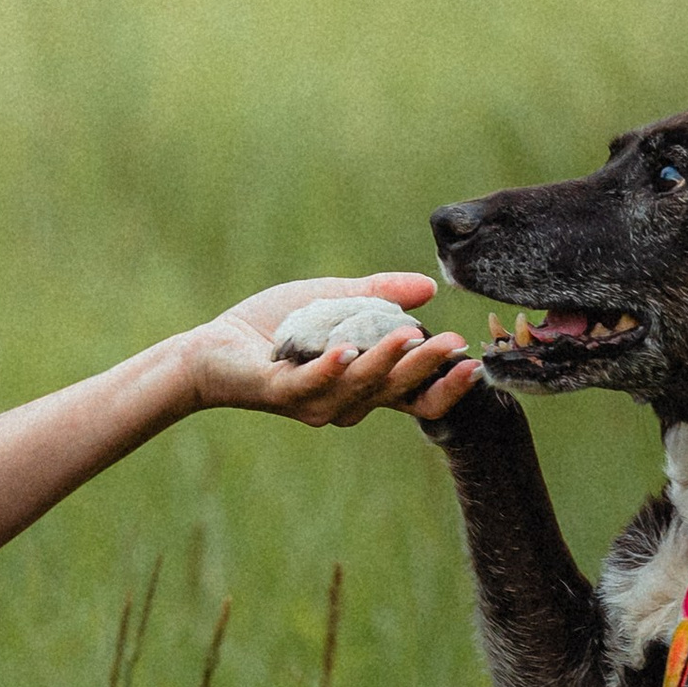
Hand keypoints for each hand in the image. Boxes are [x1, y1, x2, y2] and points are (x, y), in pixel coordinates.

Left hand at [181, 273, 481, 426]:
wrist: (215, 346)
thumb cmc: (275, 328)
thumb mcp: (336, 302)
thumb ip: (380, 295)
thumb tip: (428, 286)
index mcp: (363, 383)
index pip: (414, 396)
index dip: (444, 386)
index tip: (472, 364)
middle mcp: (343, 400)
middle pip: (394, 391)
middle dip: (427, 368)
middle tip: (455, 346)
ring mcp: (312, 400)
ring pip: (358, 387)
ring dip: (385, 362)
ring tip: (410, 336)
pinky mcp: (277, 391)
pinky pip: (309, 384)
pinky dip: (330, 368)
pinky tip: (346, 350)